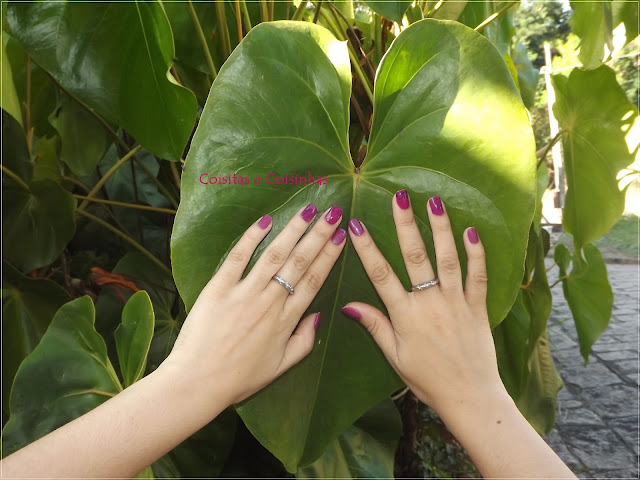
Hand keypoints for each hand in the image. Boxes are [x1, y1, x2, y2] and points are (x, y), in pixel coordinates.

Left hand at [163, 204, 346, 406]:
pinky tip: (266, 220)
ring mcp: (244, 293)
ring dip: (294, 229)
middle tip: (333, 212)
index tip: (342, 235)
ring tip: (309, 209)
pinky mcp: (219, 288)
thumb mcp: (280, 367)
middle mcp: (270, 302)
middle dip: (319, 234)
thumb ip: (304, 342)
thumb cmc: (238, 379)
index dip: (329, 256)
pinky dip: (252, 238)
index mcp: (286, 321)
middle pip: (300, 262)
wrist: (197, 383)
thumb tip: (319, 316)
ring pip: (274, 255)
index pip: (314, 280)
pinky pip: (238, 258)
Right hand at [342, 191, 505, 418]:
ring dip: (440, 229)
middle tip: (399, 196)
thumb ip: (375, 326)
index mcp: (405, 315)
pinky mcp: (477, 307)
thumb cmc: (427, 380)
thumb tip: (349, 304)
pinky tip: (471, 231)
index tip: (355, 224)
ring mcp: (455, 302)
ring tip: (434, 202)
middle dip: (405, 224)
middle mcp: (429, 302)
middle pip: (415, 256)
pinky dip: (476, 254)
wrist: (469, 396)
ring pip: (447, 259)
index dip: (367, 247)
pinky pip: (477, 276)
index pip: (380, 274)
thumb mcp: (394, 356)